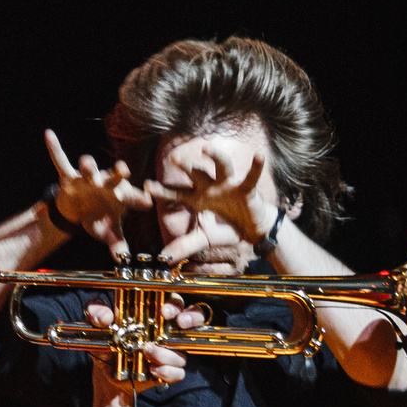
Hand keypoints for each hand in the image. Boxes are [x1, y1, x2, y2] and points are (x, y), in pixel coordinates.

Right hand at [45, 130, 147, 258]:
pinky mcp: (69, 176)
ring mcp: (88, 178)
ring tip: (85, 163)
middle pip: (114, 176)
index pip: (133, 196)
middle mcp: (107, 183)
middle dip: (118, 172)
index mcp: (121, 195)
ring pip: (88, 167)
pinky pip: (60, 160)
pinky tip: (48, 134)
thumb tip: (122, 260)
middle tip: (123, 169)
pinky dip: (54, 148)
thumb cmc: (99, 216)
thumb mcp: (108, 230)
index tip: (147, 201)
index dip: (139, 198)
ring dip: (88, 166)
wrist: (79, 209)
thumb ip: (116, 243)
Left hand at [83, 300, 189, 390]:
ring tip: (148, 352)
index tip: (164, 311)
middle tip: (178, 323)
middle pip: (195, 318)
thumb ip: (96, 313)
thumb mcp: (97, 325)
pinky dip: (167, 371)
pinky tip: (153, 370)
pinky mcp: (170, 371)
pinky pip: (179, 372)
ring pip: (184, 349)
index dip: (175, 304)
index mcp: (155, 312)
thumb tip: (105, 316)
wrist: (107, 372)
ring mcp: (172, 351)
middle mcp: (169, 330)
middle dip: (191, 318)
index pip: (175, 301)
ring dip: (167, 352)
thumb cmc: (108, 341)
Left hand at [150, 138, 275, 266]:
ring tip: (207, 148)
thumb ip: (184, 246)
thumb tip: (164, 258)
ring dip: (215, 156)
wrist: (252, 229)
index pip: (176, 193)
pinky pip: (251, 177)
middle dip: (186, 165)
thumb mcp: (203, 238)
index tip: (146, 186)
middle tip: (174, 158)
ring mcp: (229, 185)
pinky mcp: (246, 189)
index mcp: (197, 197)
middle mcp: (211, 187)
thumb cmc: (227, 227)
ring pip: (221, 166)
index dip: (161, 190)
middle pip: (196, 173)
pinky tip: (259, 156)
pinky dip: (256, 167)